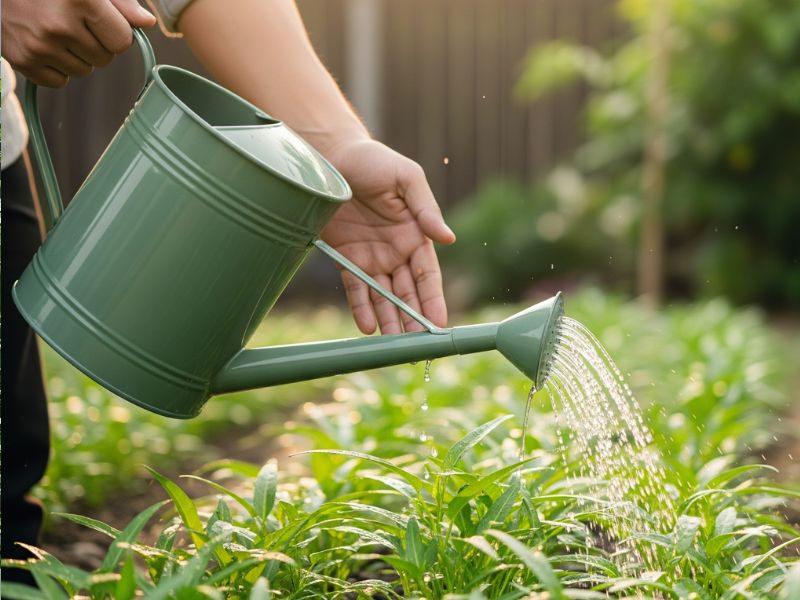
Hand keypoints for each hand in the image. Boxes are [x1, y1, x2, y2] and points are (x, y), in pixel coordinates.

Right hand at [2, 0, 155, 87]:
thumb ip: (120, 1)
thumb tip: (147, 22)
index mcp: (81, 0)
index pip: (122, 42)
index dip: (115, 33)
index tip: (99, 20)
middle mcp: (59, 25)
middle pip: (105, 60)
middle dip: (96, 44)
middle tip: (72, 23)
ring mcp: (39, 45)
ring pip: (84, 72)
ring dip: (76, 56)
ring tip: (55, 30)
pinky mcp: (23, 61)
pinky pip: (59, 82)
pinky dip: (56, 68)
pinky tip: (43, 43)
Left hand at [322, 139, 455, 334]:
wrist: (331, 154)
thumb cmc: (374, 160)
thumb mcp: (406, 179)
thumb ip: (426, 209)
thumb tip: (449, 239)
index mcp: (414, 235)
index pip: (427, 276)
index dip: (433, 300)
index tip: (439, 325)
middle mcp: (395, 251)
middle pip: (407, 293)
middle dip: (413, 319)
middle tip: (418, 347)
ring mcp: (370, 256)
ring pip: (383, 297)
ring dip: (389, 320)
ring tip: (393, 345)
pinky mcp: (345, 257)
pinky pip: (355, 288)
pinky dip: (361, 308)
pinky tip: (367, 327)